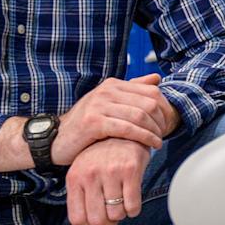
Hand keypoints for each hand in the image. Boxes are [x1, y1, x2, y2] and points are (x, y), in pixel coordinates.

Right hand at [57, 73, 176, 163]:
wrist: (56, 138)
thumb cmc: (86, 124)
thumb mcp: (109, 104)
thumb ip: (132, 90)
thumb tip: (156, 78)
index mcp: (113, 84)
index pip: (152, 92)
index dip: (166, 109)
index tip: (169, 124)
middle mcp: (107, 91)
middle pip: (149, 103)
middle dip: (162, 121)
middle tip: (166, 135)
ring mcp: (99, 105)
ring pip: (140, 116)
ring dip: (155, 131)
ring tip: (159, 142)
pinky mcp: (94, 122)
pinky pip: (128, 129)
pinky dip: (144, 137)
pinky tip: (151, 146)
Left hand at [64, 138, 148, 224]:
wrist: (122, 131)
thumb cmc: (101, 157)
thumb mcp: (84, 175)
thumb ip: (80, 202)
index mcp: (74, 178)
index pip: (77, 218)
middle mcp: (90, 175)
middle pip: (97, 220)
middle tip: (113, 219)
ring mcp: (110, 172)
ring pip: (116, 214)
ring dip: (121, 216)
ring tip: (122, 206)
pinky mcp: (130, 170)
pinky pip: (132, 205)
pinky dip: (134, 210)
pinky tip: (132, 203)